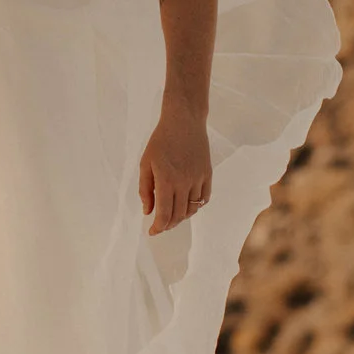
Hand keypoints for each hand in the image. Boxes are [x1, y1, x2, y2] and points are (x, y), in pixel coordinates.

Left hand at [139, 101, 212, 234]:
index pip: (164, 214)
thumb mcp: (145, 164)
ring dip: (181, 217)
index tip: (152, 232)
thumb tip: (148, 211)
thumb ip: (145, 190)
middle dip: (168, 225)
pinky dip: (195, 207)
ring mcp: (198, 179)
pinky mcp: (208, 174)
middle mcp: (184, 183)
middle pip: (178, 216)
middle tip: (160, 225)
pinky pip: (204, 199)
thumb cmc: (160, 141)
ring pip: (191, 209)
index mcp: (166, 181)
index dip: (158, 227)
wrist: (184, 121)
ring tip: (172, 216)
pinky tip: (187, 205)